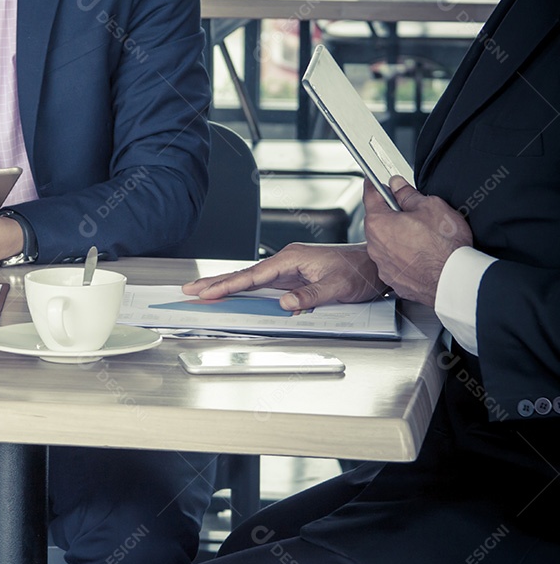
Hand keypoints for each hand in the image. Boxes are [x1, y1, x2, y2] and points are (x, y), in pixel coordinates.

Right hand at [182, 242, 385, 310]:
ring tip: (203, 291)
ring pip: (249, 279)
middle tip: (190, 289)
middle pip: (243, 274)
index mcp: (292, 259)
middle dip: (215, 282)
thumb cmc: (359, 271)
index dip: (227, 285)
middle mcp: (286, 262)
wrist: (374, 265)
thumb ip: (310, 296)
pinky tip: (232, 292)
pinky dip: (242, 288)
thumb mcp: (337, 288)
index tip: (207, 292)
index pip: (252, 276)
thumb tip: (285, 304)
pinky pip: (260, 284)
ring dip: (226, 285)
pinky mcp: (291, 277)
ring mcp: (287, 269)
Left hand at [363, 175, 471, 306]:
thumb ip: (409, 195)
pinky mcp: (393, 279)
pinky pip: (394, 261)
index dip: (374, 186)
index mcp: (379, 223)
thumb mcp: (431, 207)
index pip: (370, 196)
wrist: (454, 279)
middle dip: (391, 214)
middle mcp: (375, 246)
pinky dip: (404, 256)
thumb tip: (398, 186)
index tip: (373, 181)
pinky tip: (421, 254)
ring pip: (386, 243)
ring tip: (422, 237)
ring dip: (398, 236)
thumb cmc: (444, 246)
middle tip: (412, 211)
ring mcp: (383, 265)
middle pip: (378, 221)